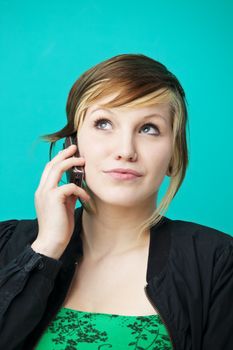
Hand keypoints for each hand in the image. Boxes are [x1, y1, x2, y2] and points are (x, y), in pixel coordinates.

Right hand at [31, 144, 89, 258]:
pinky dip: (81, 190)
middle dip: (64, 154)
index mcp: (43, 191)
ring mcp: (46, 193)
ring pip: (57, 169)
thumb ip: (68, 195)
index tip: (70, 154)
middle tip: (75, 148)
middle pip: (52, 164)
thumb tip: (77, 186)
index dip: (59, 159)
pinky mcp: (53, 198)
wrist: (51, 243)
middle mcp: (42, 190)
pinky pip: (70, 186)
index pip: (49, 170)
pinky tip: (87, 198)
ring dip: (71, 163)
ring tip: (83, 162)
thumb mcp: (64, 207)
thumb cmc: (59, 227)